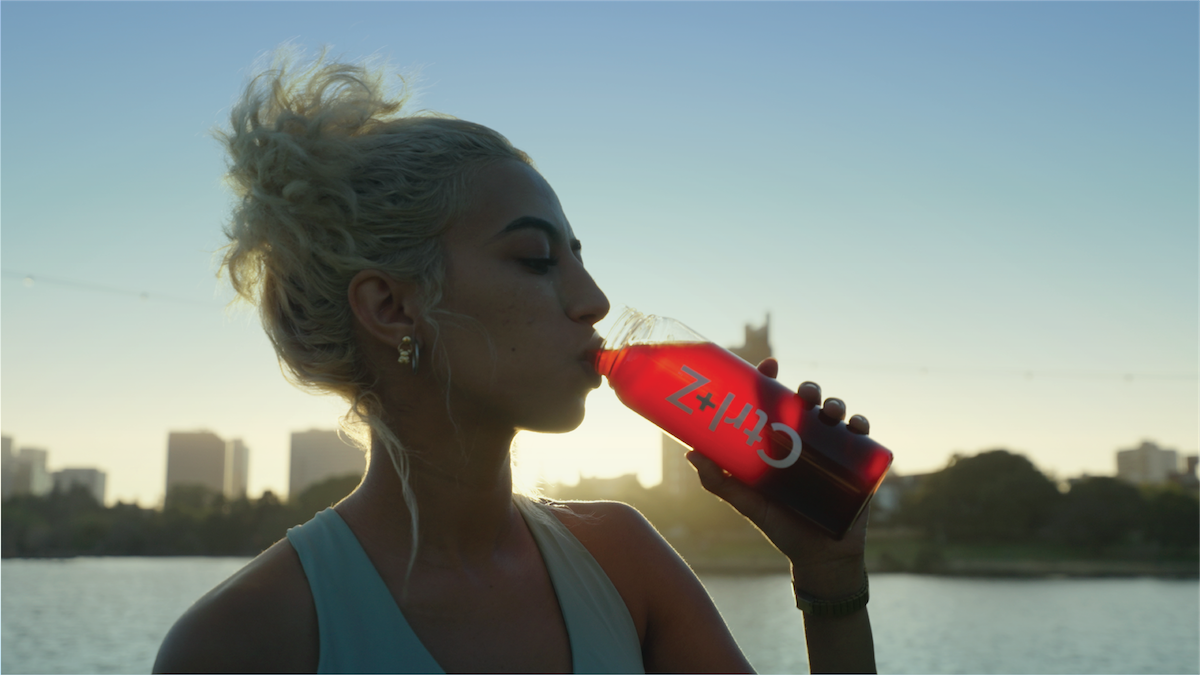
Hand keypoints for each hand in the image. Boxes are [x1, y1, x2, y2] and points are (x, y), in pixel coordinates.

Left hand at [686, 358, 869, 597]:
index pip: (775, 403)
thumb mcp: (748, 503)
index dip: (772, 379)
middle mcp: (806, 441)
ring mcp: (832, 452)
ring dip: (835, 404)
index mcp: (779, 442)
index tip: (769, 364)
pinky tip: (856, 424)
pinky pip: (862, 438)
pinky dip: (861, 425)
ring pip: (836, 415)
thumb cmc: (781, 528)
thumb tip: (689, 453)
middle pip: (808, 404)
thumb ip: (721, 482)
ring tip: (829, 412)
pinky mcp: (857, 467)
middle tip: (803, 394)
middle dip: (809, 389)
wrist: (819, 559)